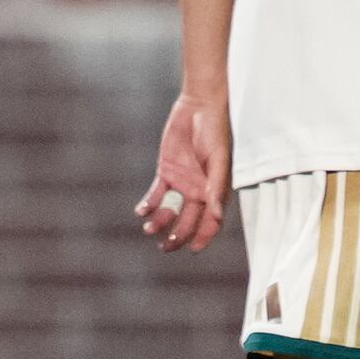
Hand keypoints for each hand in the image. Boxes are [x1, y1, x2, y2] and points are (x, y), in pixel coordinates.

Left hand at [134, 93, 231, 252]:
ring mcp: (182, 182)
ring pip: (171, 210)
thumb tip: (215, 215)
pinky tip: (141, 211)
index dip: (203, 236)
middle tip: (165, 247)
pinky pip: (157, 193)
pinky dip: (149, 203)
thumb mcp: (218, 160)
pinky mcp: (166, 171)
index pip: (210, 221)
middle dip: (178, 235)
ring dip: (161, 221)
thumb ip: (216, 187)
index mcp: (215, 191)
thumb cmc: (215, 133)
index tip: (194, 249)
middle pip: (188, 220)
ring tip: (149, 230)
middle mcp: (198, 190)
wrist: (198, 108)